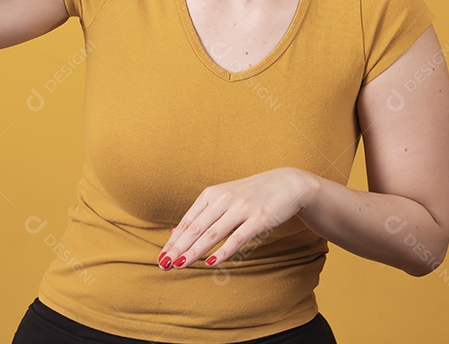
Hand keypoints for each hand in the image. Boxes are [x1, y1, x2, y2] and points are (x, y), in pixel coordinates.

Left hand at [157, 168, 316, 269]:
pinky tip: (211, 263)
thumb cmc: (251, 194)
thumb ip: (201, 214)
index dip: (174, 240)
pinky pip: (237, 238)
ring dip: (194, 251)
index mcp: (212, 194)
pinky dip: (223, 251)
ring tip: (180, 264)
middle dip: (178, 248)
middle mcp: (224, 199)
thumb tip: (174, 231)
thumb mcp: (223, 197)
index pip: (188, 221)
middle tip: (164, 264)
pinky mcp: (259, 218)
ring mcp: (242, 208)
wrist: (287, 183)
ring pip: (213, 233)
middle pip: (196, 228)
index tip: (161, 257)